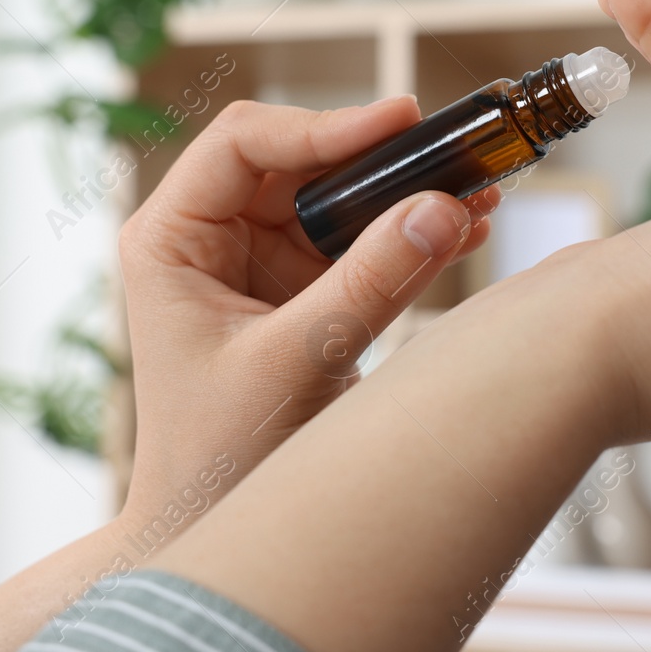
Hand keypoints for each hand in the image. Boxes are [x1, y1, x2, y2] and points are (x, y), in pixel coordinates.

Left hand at [116, 96, 497, 530]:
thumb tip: (442, 208)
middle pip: (302, 161)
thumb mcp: (296, 360)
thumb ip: (370, 282)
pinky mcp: (306, 294)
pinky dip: (413, 236)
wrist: (214, 530)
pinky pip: (366, 244)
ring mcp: (262, 265)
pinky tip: (468, 229)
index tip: (400, 120)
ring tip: (478, 190)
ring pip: (342, 199)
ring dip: (406, 193)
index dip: (324, 124)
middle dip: (380, 157)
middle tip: (454, 148)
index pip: (243, 142)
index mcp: (172, 238)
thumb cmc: (218, 457)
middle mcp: (212, 239)